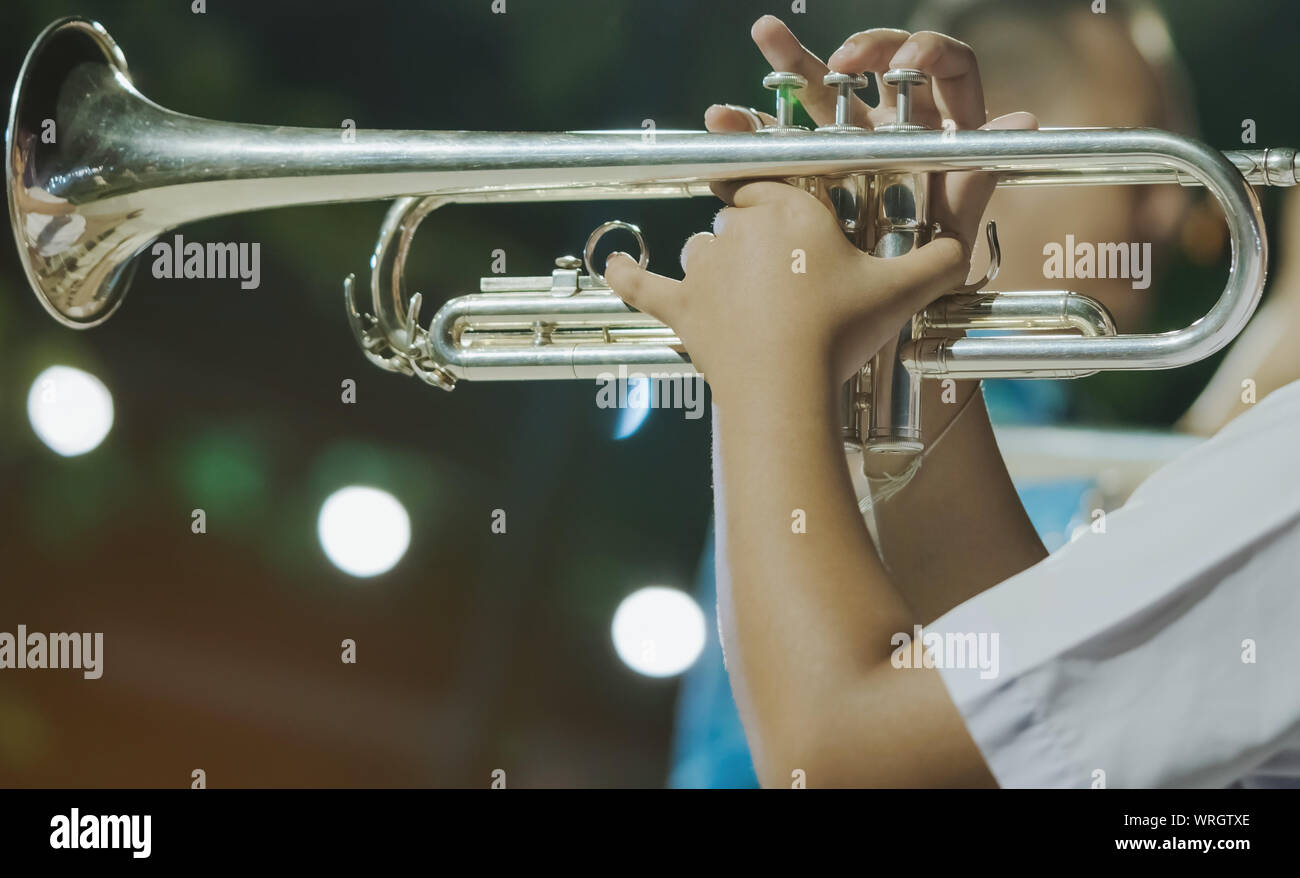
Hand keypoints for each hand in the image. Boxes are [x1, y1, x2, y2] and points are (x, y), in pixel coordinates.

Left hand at [606, 17, 1037, 401]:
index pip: (779, 181)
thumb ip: (941, 258)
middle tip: (789, 280)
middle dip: (760, 239)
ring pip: (704, 248)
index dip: (787, 199)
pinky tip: (615, 266)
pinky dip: (629, 276)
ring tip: (747, 301)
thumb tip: (974, 241)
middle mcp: (741, 225)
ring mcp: (705, 266)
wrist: (787, 387)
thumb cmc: (845, 332)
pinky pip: (645, 284)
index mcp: (792, 206)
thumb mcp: (906, 291)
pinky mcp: (681, 307)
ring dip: (718, 265)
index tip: (795, 218)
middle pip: (741, 216)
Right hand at [706, 16, 1037, 256]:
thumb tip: (1022, 120)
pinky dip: (750, 130)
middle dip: (852, 48)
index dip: (929, 52)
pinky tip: (725, 121)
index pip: (948, 69)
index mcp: (939, 134)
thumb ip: (978, 176)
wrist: (874, 318)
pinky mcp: (810, 171)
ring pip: (818, 95)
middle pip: (874, 69)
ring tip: (764, 39)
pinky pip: (781, 142)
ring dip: (786, 65)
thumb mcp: (950, 229)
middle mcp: (894, 131)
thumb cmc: (919, 275)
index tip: (904, 63)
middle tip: (827, 55)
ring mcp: (849, 147)